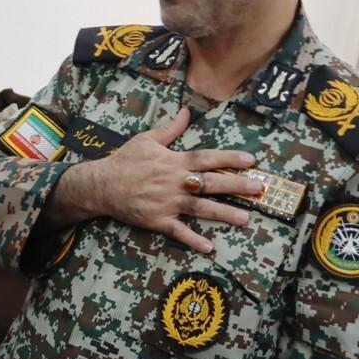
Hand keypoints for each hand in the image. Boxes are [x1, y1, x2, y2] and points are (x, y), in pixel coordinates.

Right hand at [41, 108, 263, 253]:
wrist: (100, 185)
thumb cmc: (124, 160)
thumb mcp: (146, 140)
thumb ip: (170, 128)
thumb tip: (187, 111)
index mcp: (173, 161)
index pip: (206, 158)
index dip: (229, 159)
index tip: (251, 160)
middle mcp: (174, 182)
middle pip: (210, 183)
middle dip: (236, 185)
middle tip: (258, 188)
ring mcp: (167, 202)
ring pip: (200, 208)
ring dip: (223, 213)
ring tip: (245, 218)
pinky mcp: (158, 219)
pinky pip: (178, 231)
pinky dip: (193, 239)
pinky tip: (209, 247)